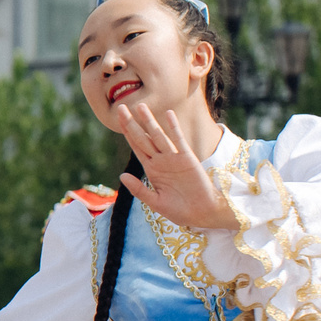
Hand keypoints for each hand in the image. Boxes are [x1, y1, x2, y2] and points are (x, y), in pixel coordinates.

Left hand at [116, 103, 240, 231]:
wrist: (202, 213)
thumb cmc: (179, 210)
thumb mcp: (155, 201)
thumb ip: (139, 189)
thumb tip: (121, 175)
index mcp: (152, 169)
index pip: (136, 147)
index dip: (127, 133)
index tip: (118, 120)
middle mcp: (161, 160)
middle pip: (143, 138)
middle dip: (132, 123)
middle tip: (121, 107)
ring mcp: (174, 158)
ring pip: (158, 136)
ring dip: (149, 121)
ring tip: (140, 106)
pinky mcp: (187, 158)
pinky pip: (179, 140)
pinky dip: (174, 127)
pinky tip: (168, 114)